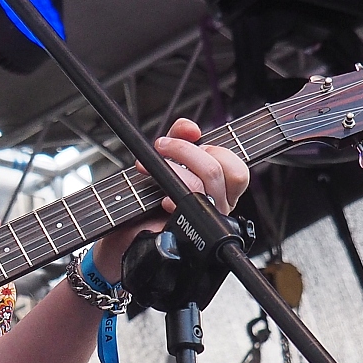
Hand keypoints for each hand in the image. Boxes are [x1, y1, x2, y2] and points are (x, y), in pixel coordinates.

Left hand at [91, 118, 249, 282]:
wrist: (125, 234)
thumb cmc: (147, 200)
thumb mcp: (165, 160)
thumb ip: (179, 139)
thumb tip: (189, 128)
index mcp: (220, 190)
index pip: (237, 169)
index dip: (216, 147)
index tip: (191, 135)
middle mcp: (217, 208)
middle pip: (217, 171)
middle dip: (184, 150)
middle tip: (161, 147)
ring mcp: (203, 223)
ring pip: (204, 186)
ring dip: (174, 168)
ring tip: (151, 168)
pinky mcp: (186, 235)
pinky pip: (188, 212)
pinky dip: (172, 198)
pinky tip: (160, 200)